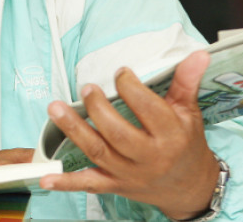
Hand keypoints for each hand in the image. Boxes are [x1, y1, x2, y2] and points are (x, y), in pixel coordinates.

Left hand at [39, 50, 220, 219]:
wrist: (189, 188)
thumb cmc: (187, 145)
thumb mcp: (190, 113)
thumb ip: (187, 82)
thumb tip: (197, 54)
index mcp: (170, 136)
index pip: (148, 109)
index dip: (130, 88)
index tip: (120, 72)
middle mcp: (149, 158)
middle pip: (118, 133)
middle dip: (98, 109)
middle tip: (86, 88)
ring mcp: (129, 174)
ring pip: (98, 152)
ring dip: (73, 130)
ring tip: (55, 108)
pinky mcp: (115, 185)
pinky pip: (88, 184)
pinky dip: (65, 182)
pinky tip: (45, 176)